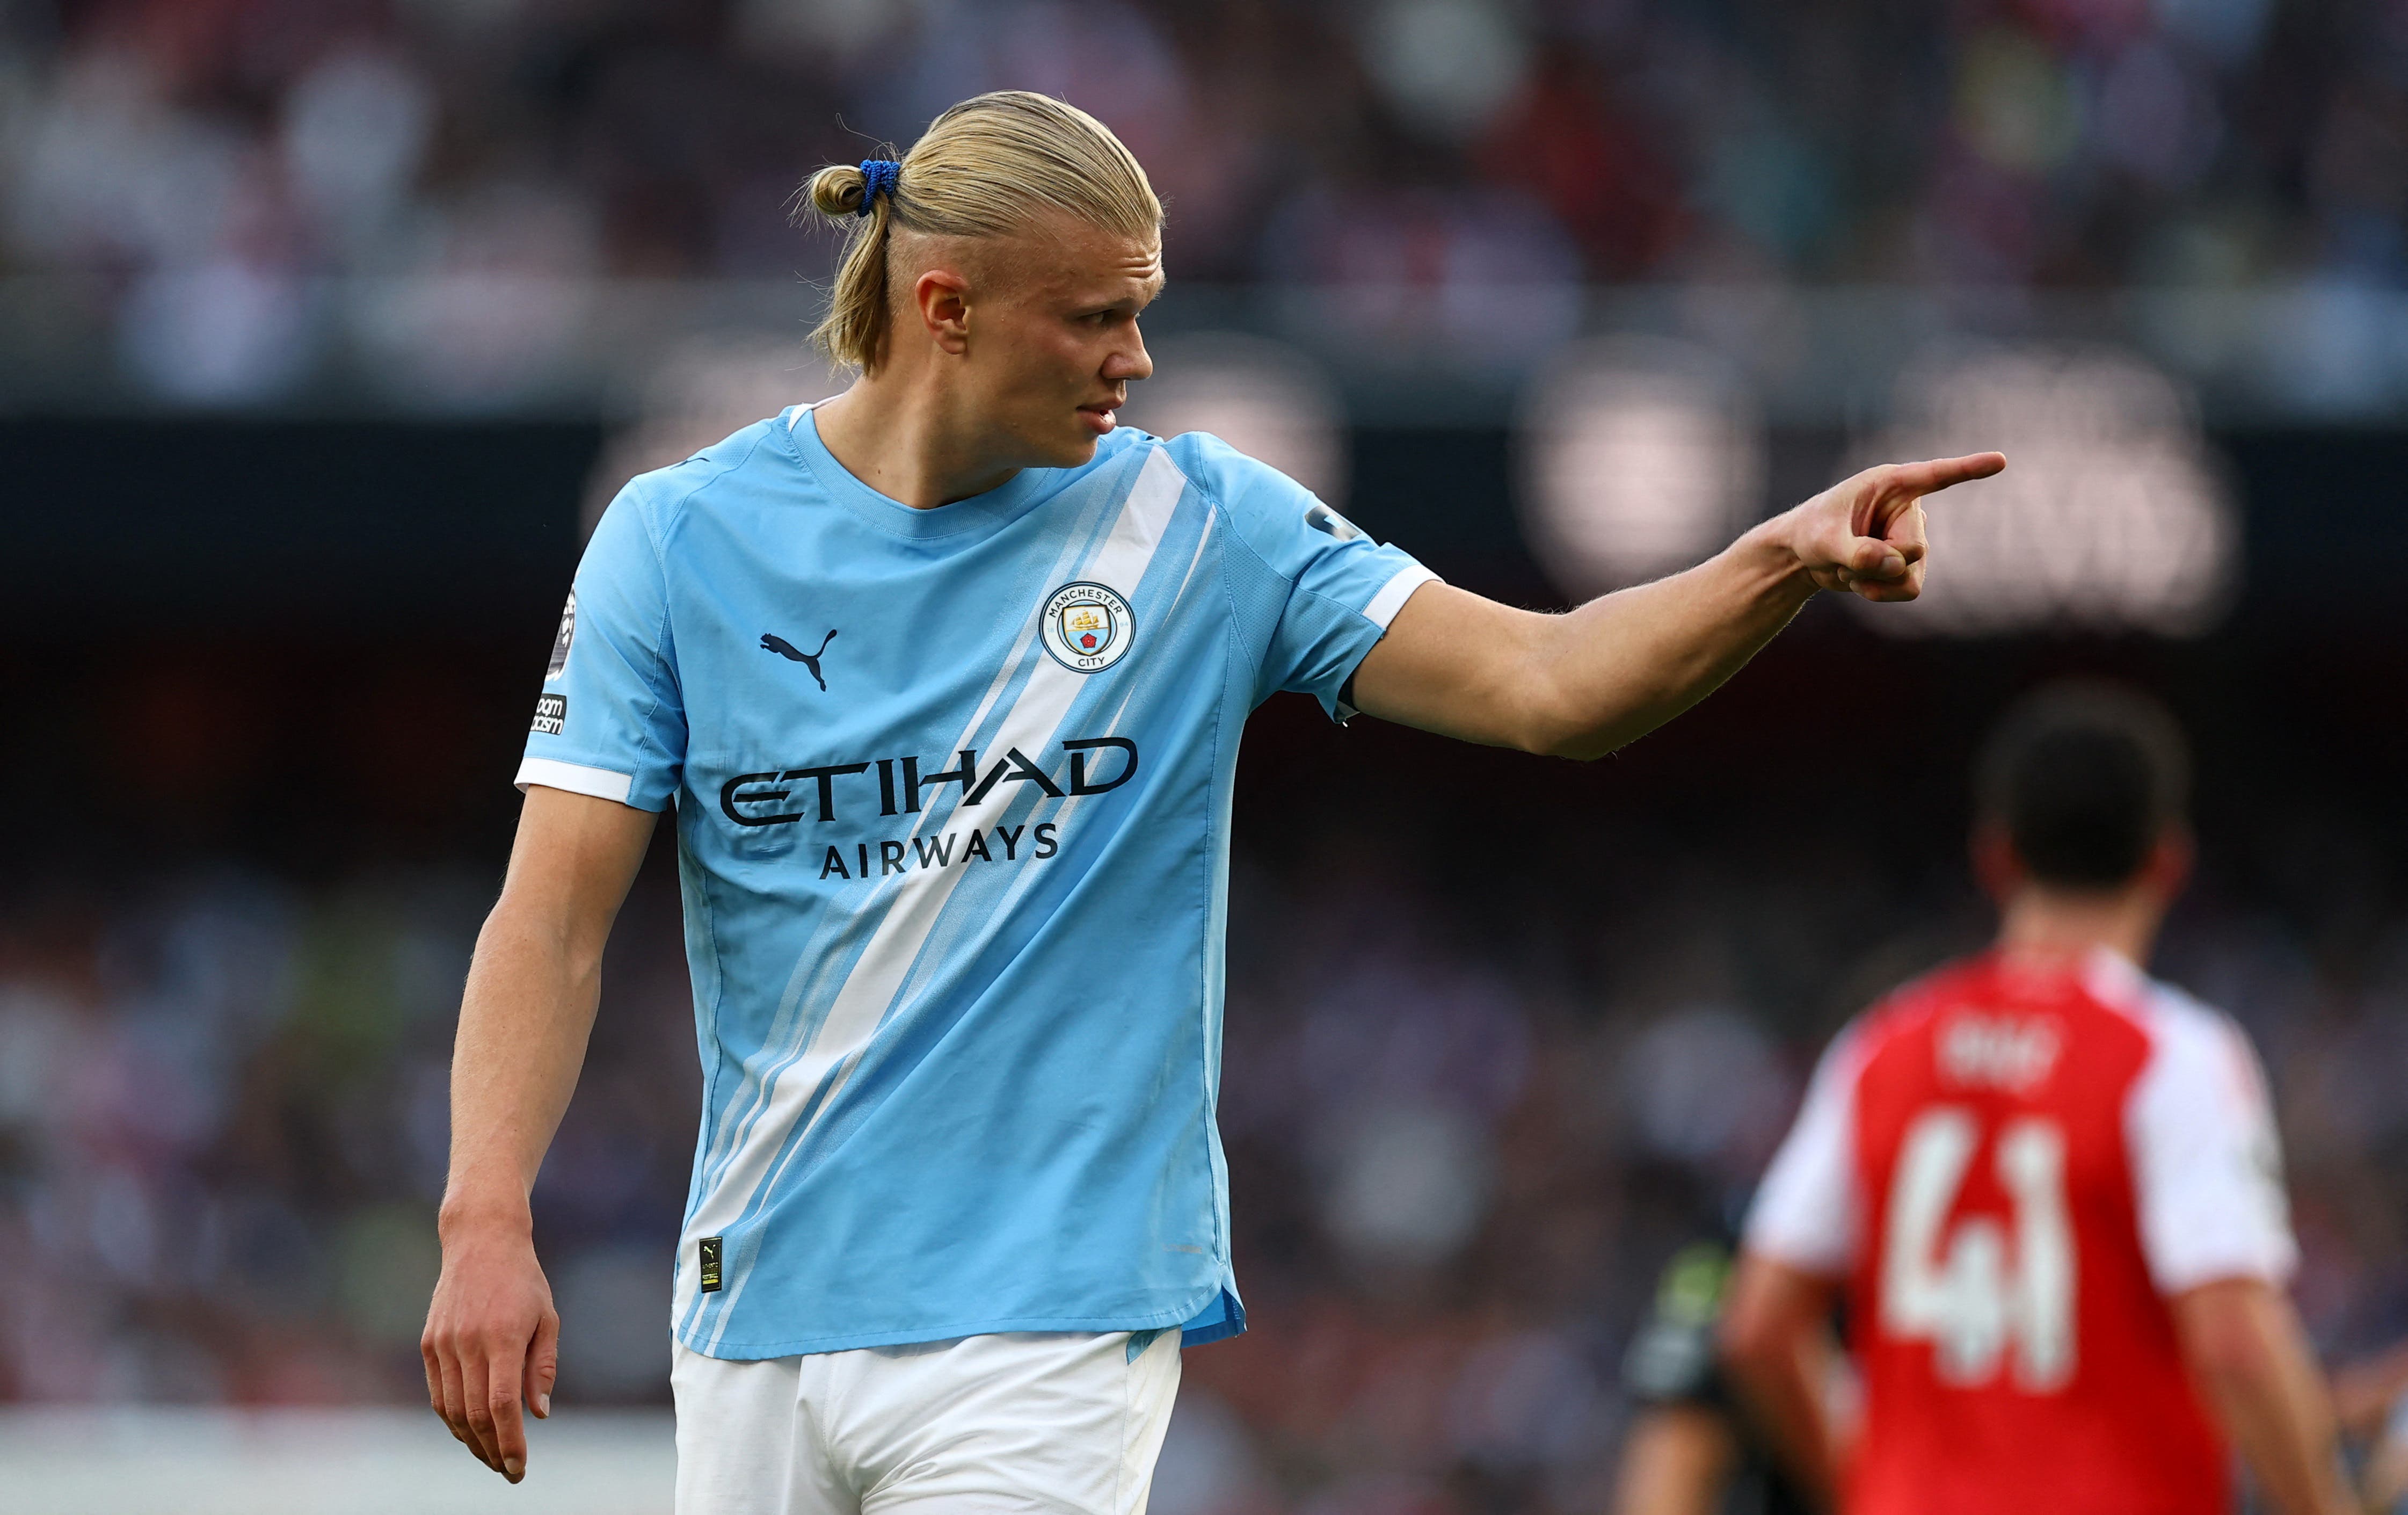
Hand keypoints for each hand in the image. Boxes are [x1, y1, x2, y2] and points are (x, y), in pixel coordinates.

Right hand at [422, 1220, 559, 1482]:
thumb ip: (542, 1366)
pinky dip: (452, 1418)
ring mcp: (444, 1344)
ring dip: (470, 1440)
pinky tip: (468, 1431)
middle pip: (475, 1414)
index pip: (502, 1405)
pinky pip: (438, 1393)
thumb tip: (538, 1414)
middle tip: (508, 1470)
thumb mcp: (548, 1317)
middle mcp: (468, 1343)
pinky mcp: (429, 1343)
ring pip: (452, 1409)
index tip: (520, 1466)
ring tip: (491, 1457)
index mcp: (502, 1337)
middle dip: (491, 1450)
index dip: (510, 1441)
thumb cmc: (524, 1280)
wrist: (481, 1241)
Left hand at [1778, 452, 2005, 602]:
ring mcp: (1912, 539)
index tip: (2000, 460)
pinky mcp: (1910, 565)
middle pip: (1914, 549)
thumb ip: (1856, 552)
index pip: (1935, 476)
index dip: (1968, 469)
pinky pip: (1907, 591)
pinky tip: (1859, 578)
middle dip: (1877, 562)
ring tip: (1848, 566)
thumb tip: (1896, 565)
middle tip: (1844, 555)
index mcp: (1890, 485)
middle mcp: (1908, 510)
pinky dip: (1878, 592)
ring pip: (1911, 577)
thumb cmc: (1811, 533)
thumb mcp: (1824, 541)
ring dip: (1874, 581)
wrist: (1803, 557)